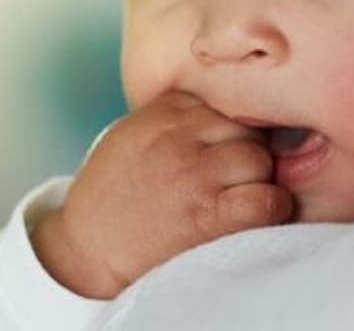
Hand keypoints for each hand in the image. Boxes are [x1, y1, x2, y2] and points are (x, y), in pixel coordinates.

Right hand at [30, 90, 292, 297]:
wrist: (83, 251)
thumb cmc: (114, 194)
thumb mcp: (137, 133)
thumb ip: (181, 116)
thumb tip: (236, 101)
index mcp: (166, 111)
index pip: (230, 101)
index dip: (234, 132)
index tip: (225, 152)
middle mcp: (180, 136)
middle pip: (250, 129)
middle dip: (248, 154)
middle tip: (233, 180)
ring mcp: (194, 174)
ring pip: (261, 160)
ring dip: (258, 181)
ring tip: (237, 199)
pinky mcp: (207, 215)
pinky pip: (267, 199)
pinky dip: (271, 207)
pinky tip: (254, 216)